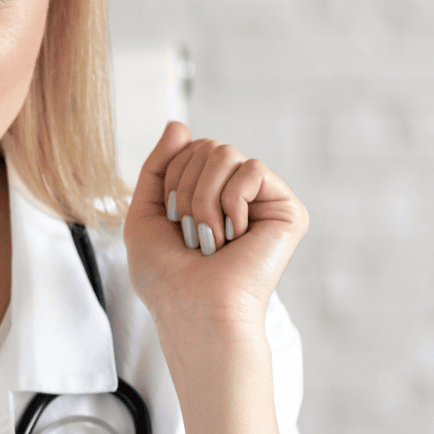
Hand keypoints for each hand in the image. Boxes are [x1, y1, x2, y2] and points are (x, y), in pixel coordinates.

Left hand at [123, 121, 307, 342]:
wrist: (193, 309)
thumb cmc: (167, 277)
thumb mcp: (145, 214)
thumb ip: (157, 167)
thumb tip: (179, 124)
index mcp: (210, 194)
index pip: (189, 147)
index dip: (170, 178)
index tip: (172, 221)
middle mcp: (240, 194)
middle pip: (208, 145)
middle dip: (185, 189)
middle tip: (192, 235)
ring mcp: (265, 201)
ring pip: (226, 153)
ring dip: (203, 200)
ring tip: (210, 239)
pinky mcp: (288, 210)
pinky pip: (251, 170)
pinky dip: (230, 204)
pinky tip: (235, 237)